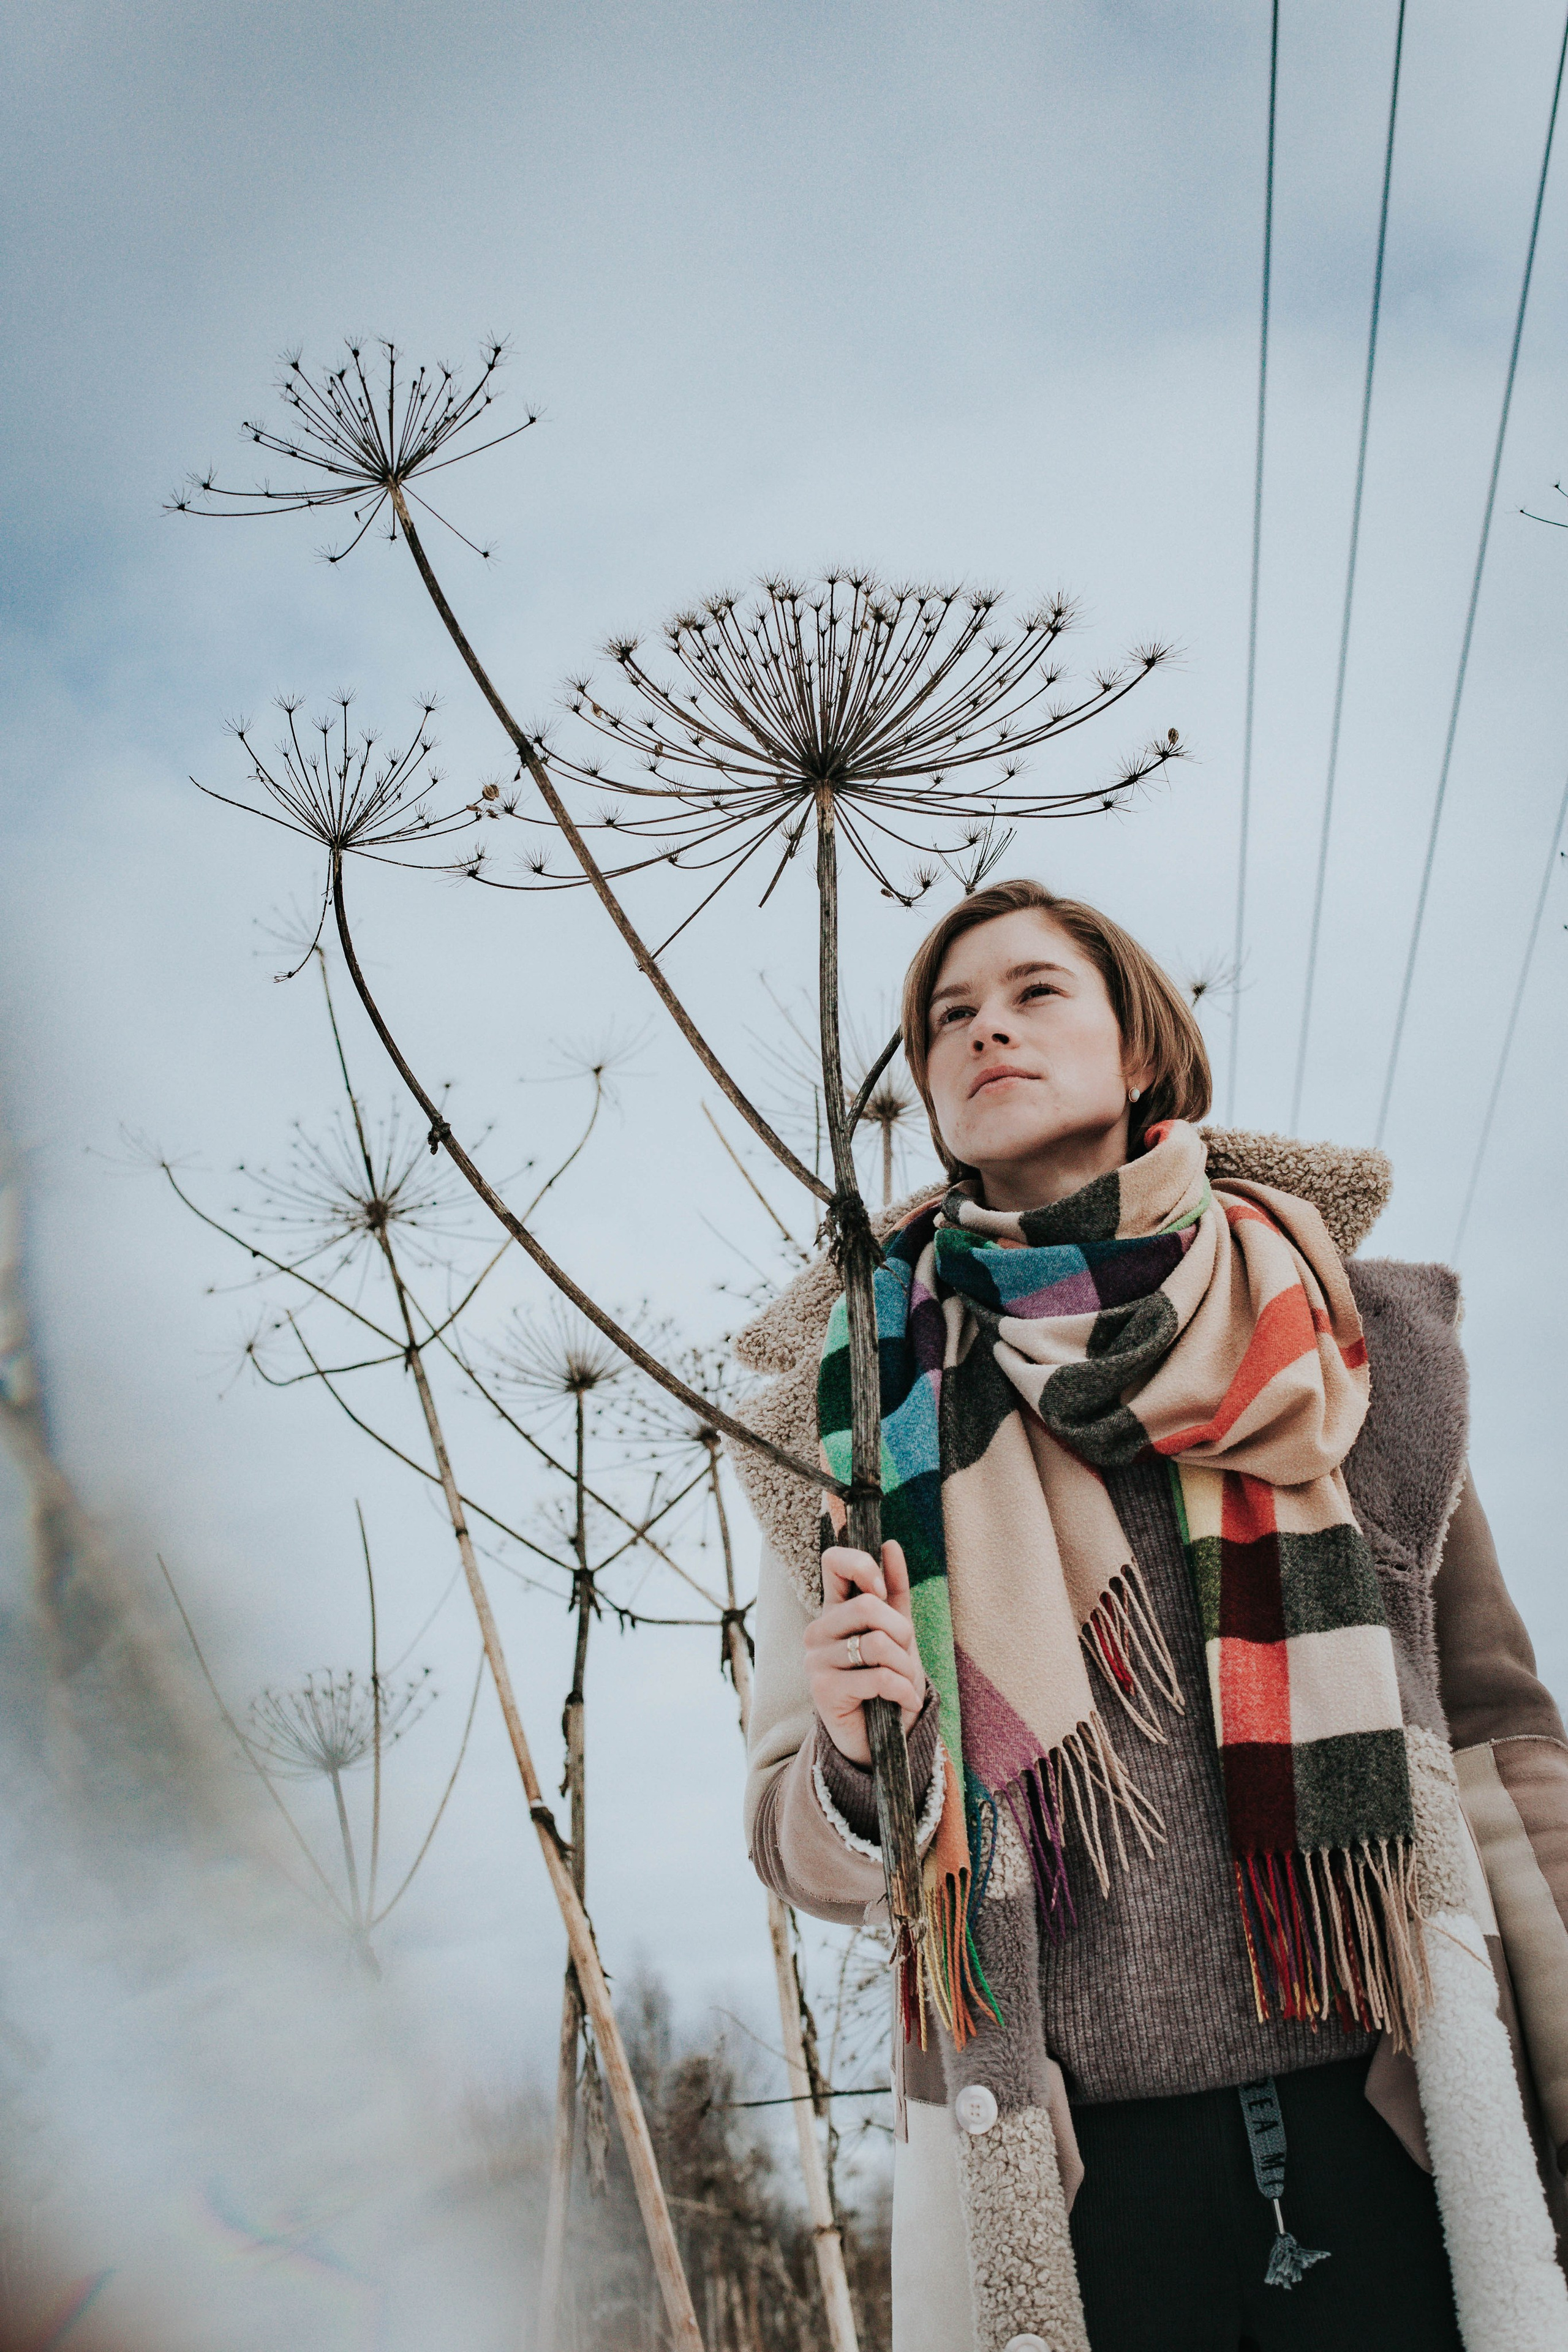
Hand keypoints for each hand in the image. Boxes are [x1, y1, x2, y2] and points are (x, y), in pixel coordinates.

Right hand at [804, 1539, 925, 1766]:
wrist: (882, 1738)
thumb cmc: (888, 1682)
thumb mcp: (898, 1633)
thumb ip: (894, 1591)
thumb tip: (890, 1545)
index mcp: (834, 1610)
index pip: (833, 1562)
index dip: (863, 1566)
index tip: (881, 1590)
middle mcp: (819, 1630)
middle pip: (868, 1606)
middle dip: (901, 1632)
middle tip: (904, 1654)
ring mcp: (816, 1660)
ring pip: (878, 1645)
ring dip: (906, 1669)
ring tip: (905, 1684)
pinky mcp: (823, 1691)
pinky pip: (878, 1678)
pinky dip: (903, 1691)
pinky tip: (903, 1702)